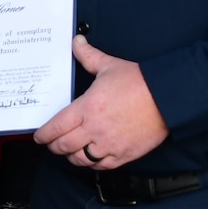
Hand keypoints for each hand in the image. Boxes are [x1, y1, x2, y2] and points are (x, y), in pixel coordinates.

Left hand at [33, 34, 167, 168]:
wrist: (168, 98)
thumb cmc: (140, 82)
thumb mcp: (109, 66)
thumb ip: (88, 56)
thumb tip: (77, 42)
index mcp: (87, 108)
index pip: (56, 127)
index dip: (44, 134)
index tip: (39, 136)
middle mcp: (95, 129)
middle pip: (64, 146)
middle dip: (54, 146)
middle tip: (51, 144)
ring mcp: (109, 144)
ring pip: (80, 159)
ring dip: (71, 156)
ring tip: (69, 151)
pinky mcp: (124, 154)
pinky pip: (101, 166)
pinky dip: (91, 164)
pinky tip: (89, 158)